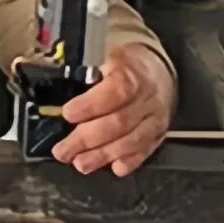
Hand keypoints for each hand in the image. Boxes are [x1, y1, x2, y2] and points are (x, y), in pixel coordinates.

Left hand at [50, 43, 174, 176]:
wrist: (160, 72)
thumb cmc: (129, 65)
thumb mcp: (109, 55)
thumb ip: (90, 71)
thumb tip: (63, 86)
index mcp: (133, 74)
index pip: (114, 92)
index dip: (90, 105)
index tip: (67, 113)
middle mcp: (147, 99)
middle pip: (118, 123)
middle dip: (86, 139)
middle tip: (63, 150)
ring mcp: (154, 120)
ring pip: (130, 142)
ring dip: (102, 156)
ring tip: (79, 163)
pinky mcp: (158, 136)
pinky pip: (144, 152)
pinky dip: (128, 162)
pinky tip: (112, 167)